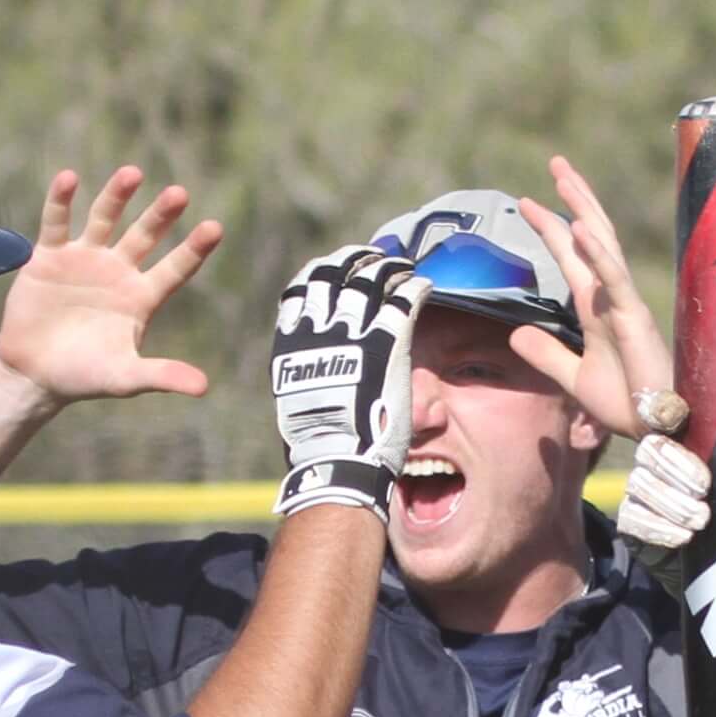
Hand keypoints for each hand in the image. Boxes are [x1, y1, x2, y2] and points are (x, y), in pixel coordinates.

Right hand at [0, 166, 223, 409]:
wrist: (34, 374)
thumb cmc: (84, 376)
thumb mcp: (125, 377)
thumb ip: (161, 376)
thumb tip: (204, 388)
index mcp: (142, 297)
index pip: (176, 268)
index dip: (194, 249)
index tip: (215, 227)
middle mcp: (118, 271)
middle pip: (144, 235)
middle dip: (160, 215)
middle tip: (179, 194)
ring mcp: (84, 260)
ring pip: (104, 219)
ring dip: (117, 196)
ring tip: (132, 173)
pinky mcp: (49, 257)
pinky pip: (57, 223)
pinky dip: (61, 200)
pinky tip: (69, 178)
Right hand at [270, 248, 429, 515]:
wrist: (338, 459)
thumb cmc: (317, 444)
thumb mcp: (297, 400)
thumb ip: (307, 375)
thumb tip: (314, 378)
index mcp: (291, 342)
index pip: (300, 290)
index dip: (319, 273)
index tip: (332, 267)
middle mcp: (319, 329)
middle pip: (335, 276)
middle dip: (354, 260)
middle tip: (371, 257)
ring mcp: (354, 333)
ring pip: (370, 281)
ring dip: (388, 268)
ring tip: (401, 265)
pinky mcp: (388, 343)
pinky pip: (404, 301)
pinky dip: (414, 287)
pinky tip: (423, 284)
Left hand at [512, 155, 674, 441]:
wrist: (657, 434)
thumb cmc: (628, 406)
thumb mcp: (574, 379)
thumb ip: (547, 355)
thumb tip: (514, 333)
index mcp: (597, 310)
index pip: (572, 258)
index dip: (552, 228)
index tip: (528, 202)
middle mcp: (611, 299)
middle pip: (591, 237)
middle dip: (574, 199)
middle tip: (556, 162)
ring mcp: (624, 305)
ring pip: (603, 245)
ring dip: (583, 208)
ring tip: (564, 176)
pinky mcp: (635, 319)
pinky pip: (614, 279)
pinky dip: (598, 252)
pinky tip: (580, 226)